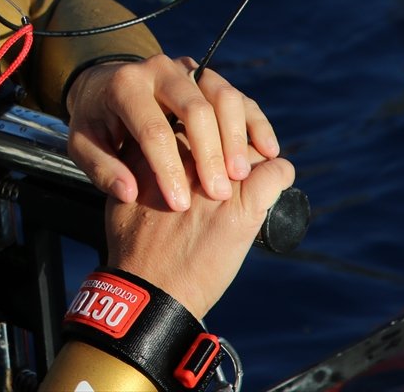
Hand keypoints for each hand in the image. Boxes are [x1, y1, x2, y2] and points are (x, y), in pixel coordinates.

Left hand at [66, 55, 280, 210]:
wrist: (104, 85)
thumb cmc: (94, 122)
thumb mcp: (82, 145)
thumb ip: (102, 169)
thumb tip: (129, 191)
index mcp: (125, 86)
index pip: (153, 130)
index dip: (167, 169)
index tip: (178, 204)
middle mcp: (159, 70)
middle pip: (195, 110)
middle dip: (209, 154)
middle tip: (217, 192)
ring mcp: (186, 70)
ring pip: (223, 96)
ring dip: (237, 138)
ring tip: (241, 175)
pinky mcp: (206, 78)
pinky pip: (237, 96)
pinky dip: (254, 122)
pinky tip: (268, 150)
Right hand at [106, 136, 294, 318]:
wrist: (151, 289)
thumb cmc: (133, 247)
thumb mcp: (122, 192)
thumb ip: (136, 165)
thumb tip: (152, 154)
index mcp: (156, 150)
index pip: (189, 114)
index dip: (201, 127)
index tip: (206, 143)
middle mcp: (189, 158)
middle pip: (222, 125)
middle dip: (230, 137)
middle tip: (233, 159)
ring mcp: (218, 181)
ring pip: (251, 146)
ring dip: (255, 156)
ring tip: (255, 172)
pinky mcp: (244, 206)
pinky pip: (277, 170)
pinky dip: (281, 173)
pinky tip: (277, 181)